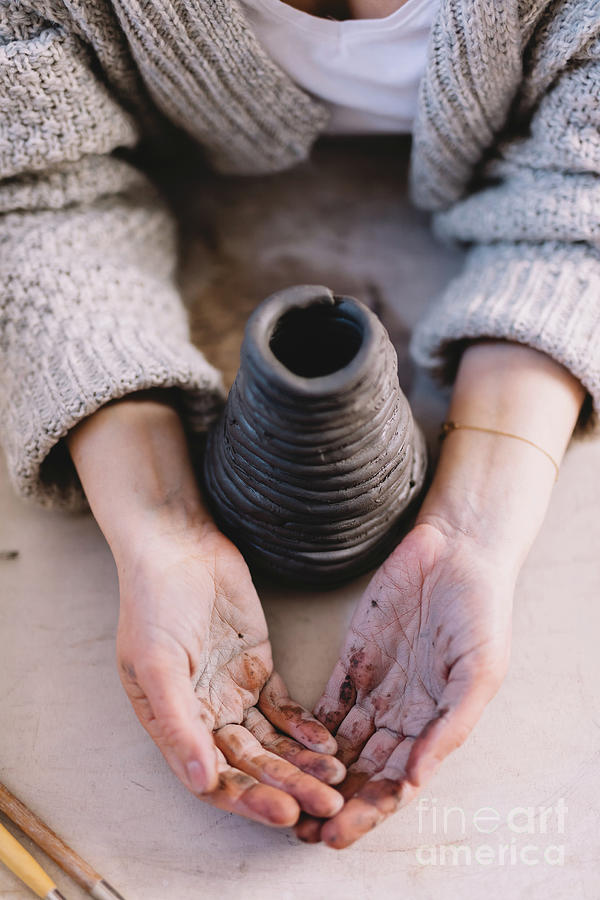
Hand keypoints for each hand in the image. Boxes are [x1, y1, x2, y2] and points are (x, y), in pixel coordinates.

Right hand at [66, 394, 344, 827]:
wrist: (179, 546)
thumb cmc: (154, 603)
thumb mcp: (155, 664)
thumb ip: (177, 723)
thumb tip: (200, 781)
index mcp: (171, 723)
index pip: (212, 778)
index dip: (247, 800)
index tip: (285, 812)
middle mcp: (203, 716)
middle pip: (250, 765)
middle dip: (286, 788)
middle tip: (326, 805)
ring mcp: (233, 692)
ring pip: (272, 742)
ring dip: (301, 764)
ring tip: (336, 781)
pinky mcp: (258, 668)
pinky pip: (284, 709)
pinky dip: (305, 728)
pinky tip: (327, 743)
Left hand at [296, 520, 511, 847]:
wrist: (455, 552)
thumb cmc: (480, 611)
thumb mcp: (479, 670)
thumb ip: (452, 725)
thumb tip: (418, 777)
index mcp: (436, 724)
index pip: (398, 781)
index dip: (369, 810)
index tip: (337, 834)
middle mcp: (403, 714)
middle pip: (363, 771)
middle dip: (335, 803)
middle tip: (301, 832)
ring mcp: (375, 688)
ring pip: (340, 746)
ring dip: (316, 775)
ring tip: (284, 799)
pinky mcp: (352, 660)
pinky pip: (325, 704)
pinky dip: (308, 732)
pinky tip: (285, 751)